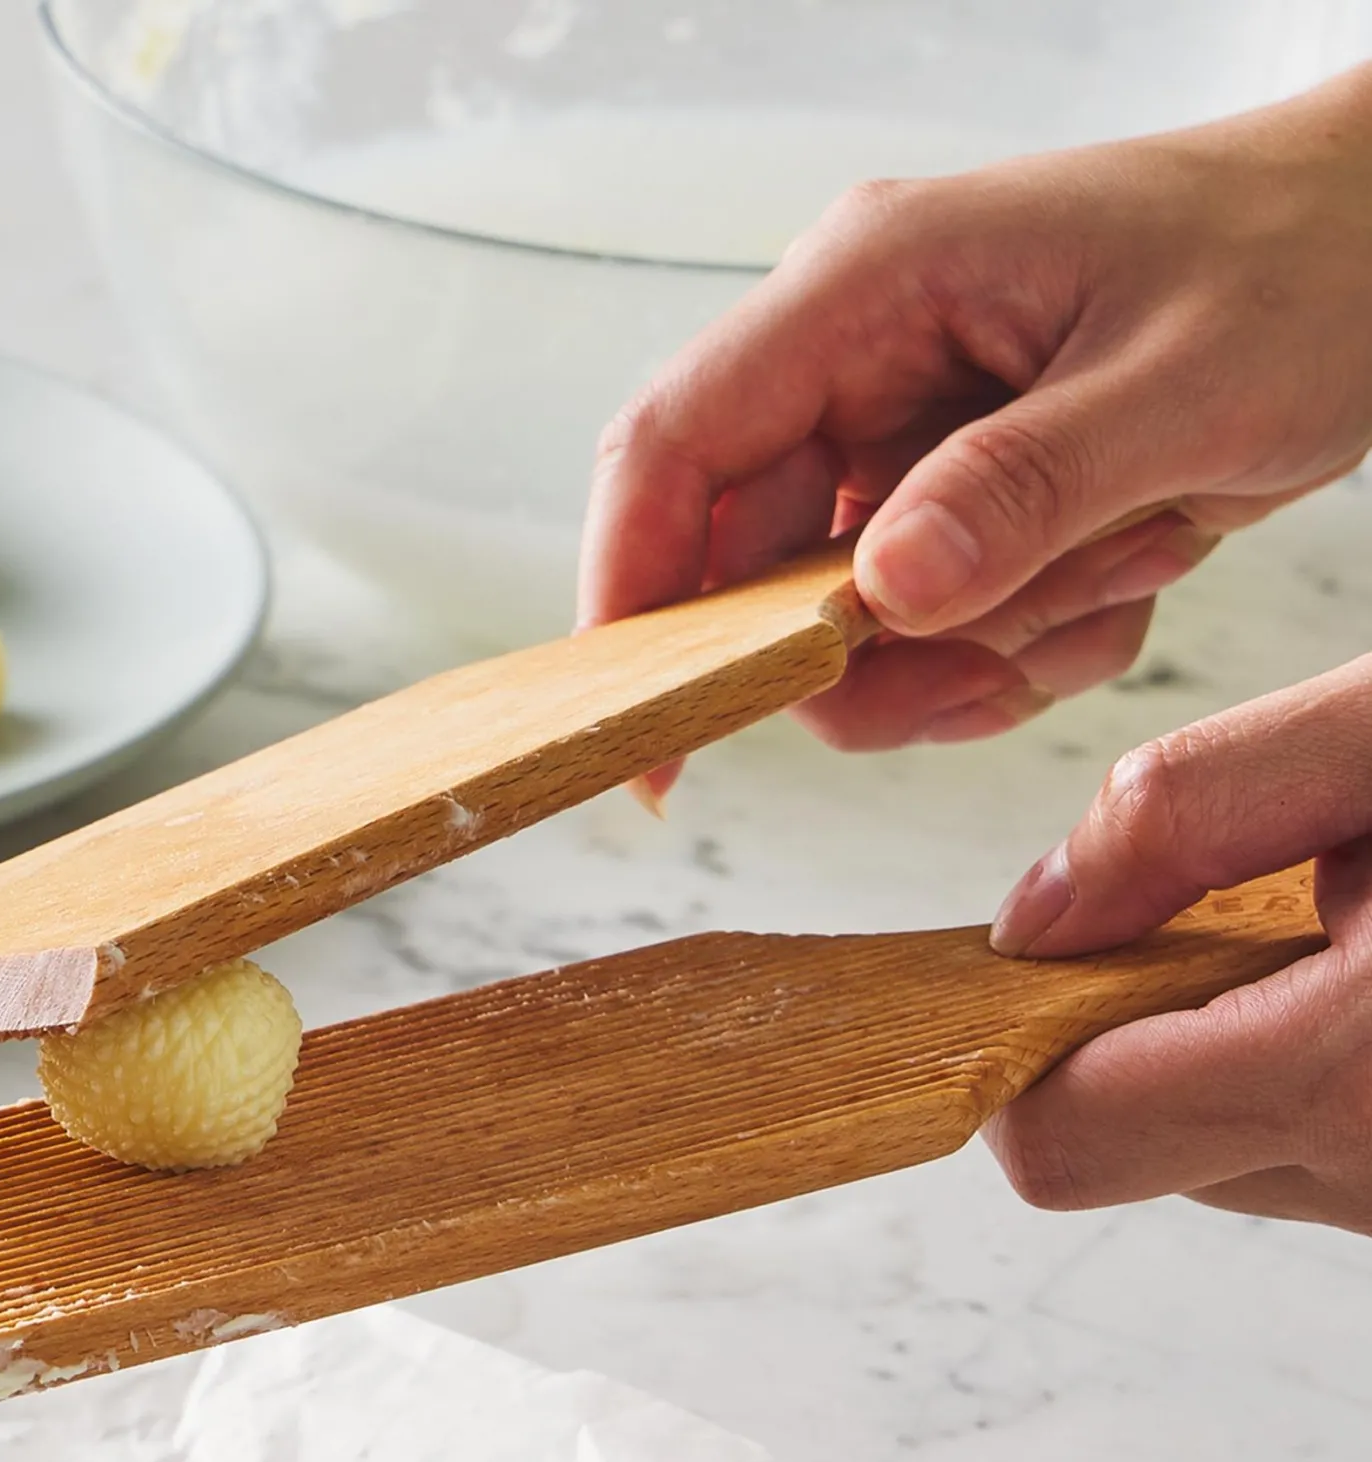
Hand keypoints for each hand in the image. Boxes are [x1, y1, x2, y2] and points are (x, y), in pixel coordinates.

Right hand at [579, 64, 1371, 781]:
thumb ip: (1025, 487)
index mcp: (871, 286)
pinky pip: (934, 638)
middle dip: (870, 657)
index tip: (646, 731)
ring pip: (851, 630)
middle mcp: (859, 361)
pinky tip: (1122, 573)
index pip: (675, 448)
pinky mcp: (949, 499)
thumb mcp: (1184, 384)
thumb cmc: (1311, 258)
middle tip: (988, 668)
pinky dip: (1028, 648)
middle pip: (757, 572)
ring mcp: (901, 437)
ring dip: (977, 651)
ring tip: (1112, 571)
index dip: (630, 595)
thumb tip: (882, 593)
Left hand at [982, 652, 1371, 1233]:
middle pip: (1131, 1148)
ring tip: (1363, 925)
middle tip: (1261, 896)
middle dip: (1142, 1022)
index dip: (1015, 1042)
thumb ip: (1189, 814)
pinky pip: (1322, 1152)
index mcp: (1356, 1080)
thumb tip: (1032, 921)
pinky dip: (1318, 1069)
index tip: (1066, 944)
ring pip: (1227, 1152)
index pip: (1061, 1142)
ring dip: (1241, 1041)